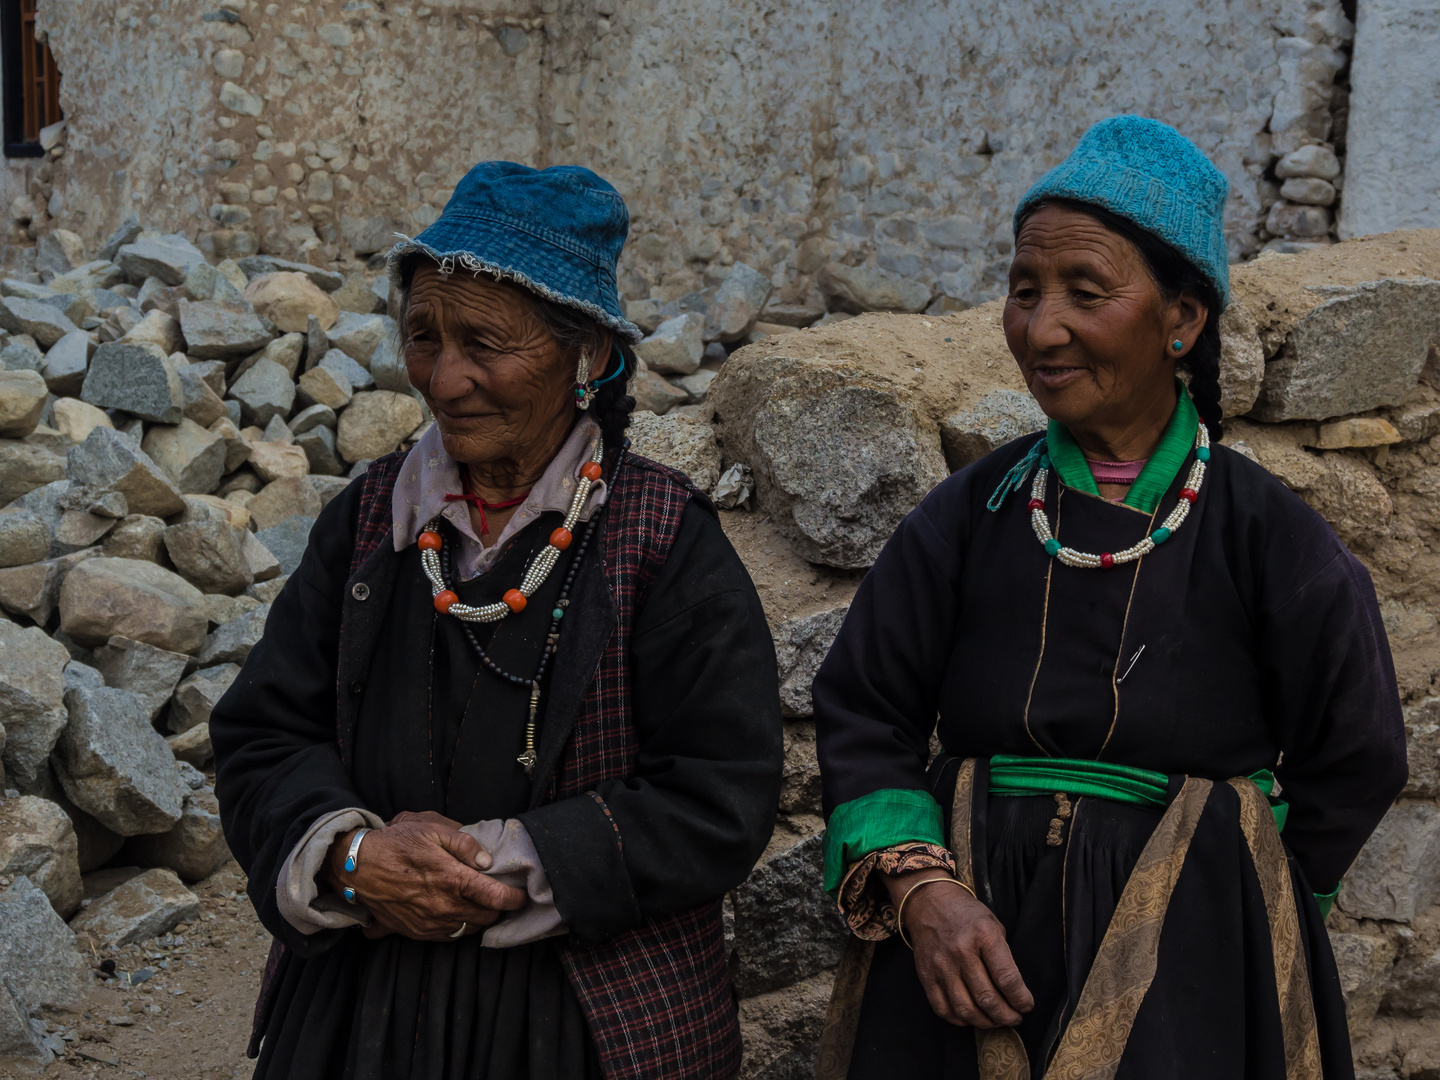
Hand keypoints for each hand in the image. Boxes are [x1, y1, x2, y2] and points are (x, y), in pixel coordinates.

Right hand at [322, 814, 525, 940]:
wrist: (356, 867)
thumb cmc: (395, 843)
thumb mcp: (432, 829)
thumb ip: (464, 844)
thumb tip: (486, 861)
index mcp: (452, 880)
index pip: (495, 898)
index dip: (514, 899)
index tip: (522, 896)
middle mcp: (443, 907)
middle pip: (486, 918)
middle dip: (497, 909)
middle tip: (500, 896)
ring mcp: (429, 923)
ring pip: (468, 930)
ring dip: (478, 919)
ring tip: (480, 905)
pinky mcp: (415, 932)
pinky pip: (447, 937)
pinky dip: (458, 927)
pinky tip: (457, 913)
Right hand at [887, 869, 1033, 1027]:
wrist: (928, 902)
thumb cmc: (966, 914)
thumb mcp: (992, 924)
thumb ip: (1003, 956)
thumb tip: (1013, 991)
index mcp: (983, 935)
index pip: (1007, 978)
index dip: (1021, 999)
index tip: (1027, 1006)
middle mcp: (961, 951)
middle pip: (987, 998)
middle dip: (1006, 1016)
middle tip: (1014, 1018)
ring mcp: (941, 965)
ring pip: (966, 1009)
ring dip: (985, 1022)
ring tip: (995, 1021)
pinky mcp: (926, 975)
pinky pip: (943, 1008)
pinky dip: (960, 1020)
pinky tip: (971, 1017)